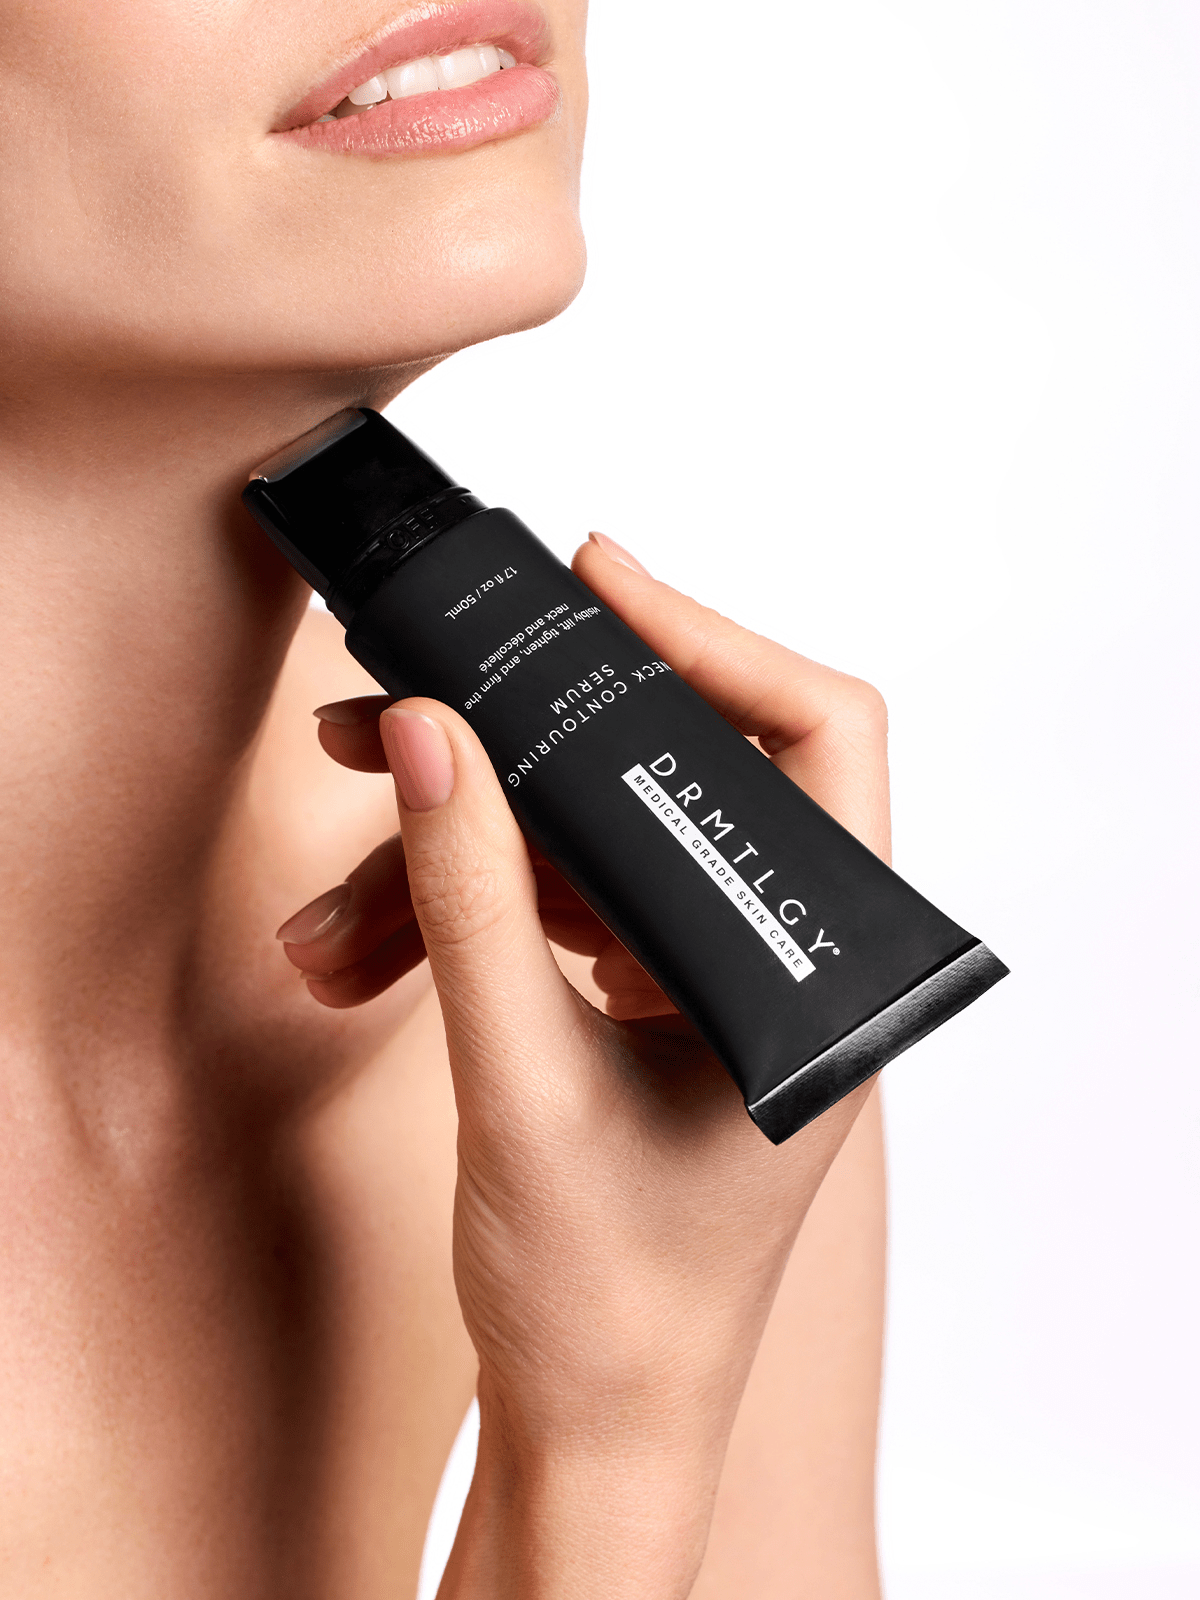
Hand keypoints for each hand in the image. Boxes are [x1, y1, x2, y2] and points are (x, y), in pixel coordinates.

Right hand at [276, 533, 890, 1596]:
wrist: (590, 1419)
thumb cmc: (608, 1298)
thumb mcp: (522, 1085)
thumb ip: (469, 899)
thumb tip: (424, 732)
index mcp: (818, 974)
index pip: (815, 740)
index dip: (713, 638)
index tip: (597, 580)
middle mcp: (778, 958)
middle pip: (669, 775)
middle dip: (523, 750)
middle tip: (402, 706)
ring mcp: (707, 978)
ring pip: (585, 846)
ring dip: (454, 856)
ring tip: (330, 914)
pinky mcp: (642, 1002)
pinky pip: (553, 906)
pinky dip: (460, 910)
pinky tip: (359, 945)